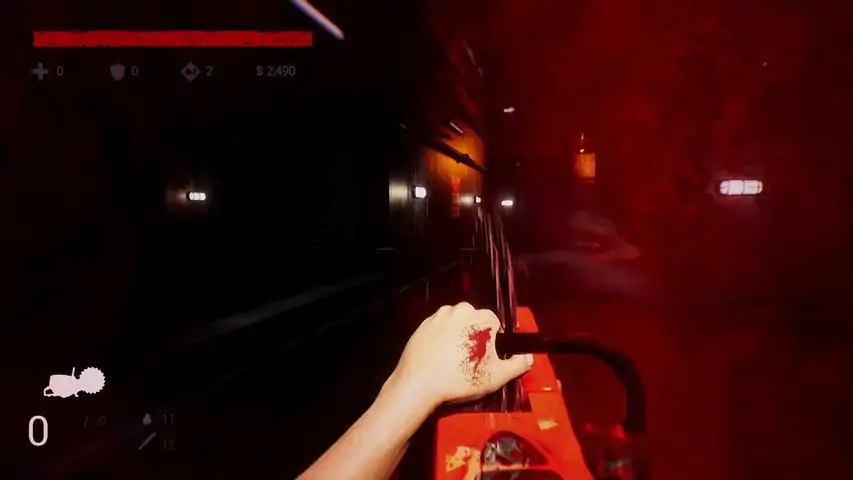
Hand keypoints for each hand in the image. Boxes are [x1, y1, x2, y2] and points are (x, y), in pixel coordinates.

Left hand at [388, 302, 532, 406]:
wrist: (419, 383)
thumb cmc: (461, 378)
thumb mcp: (497, 376)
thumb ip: (518, 365)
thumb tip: (529, 357)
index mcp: (482, 317)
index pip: (494, 325)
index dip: (492, 342)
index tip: (486, 359)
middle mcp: (461, 310)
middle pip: (474, 321)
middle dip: (474, 336)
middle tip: (470, 360)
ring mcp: (439, 315)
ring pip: (455, 323)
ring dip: (457, 336)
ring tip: (453, 360)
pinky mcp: (423, 324)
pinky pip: (438, 329)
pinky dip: (440, 339)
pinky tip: (438, 357)